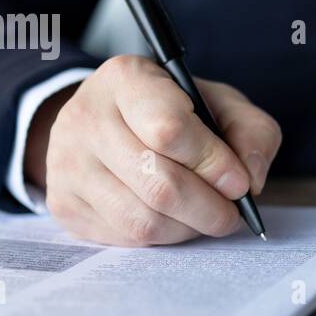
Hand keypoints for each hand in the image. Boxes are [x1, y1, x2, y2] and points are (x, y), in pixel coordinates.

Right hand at [25, 55, 281, 245]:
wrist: (106, 121)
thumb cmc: (173, 111)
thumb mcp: (220, 103)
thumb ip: (252, 132)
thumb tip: (250, 179)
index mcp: (126, 78)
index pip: (169, 130)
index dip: (213, 163)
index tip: (239, 182)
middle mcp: (86, 116)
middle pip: (159, 184)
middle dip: (209, 208)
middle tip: (231, 213)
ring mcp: (68, 162)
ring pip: (143, 220)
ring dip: (188, 228)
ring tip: (205, 215)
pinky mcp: (64, 202)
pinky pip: (125, 237)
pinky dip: (163, 237)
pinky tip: (174, 219)